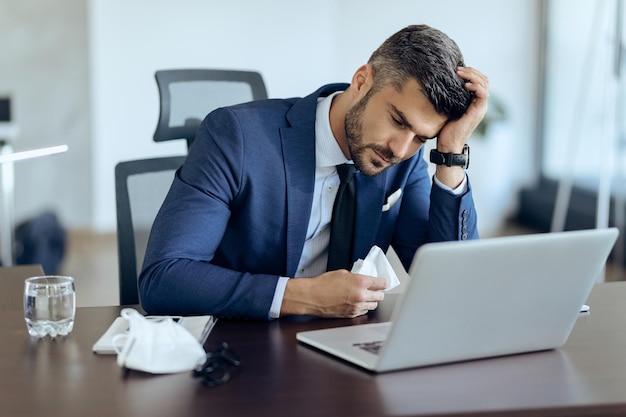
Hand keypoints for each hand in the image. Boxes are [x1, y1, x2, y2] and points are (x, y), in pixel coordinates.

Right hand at [281, 270, 386, 317]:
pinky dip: (363, 307)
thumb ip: (356, 277)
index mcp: (360, 282)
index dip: (383, 282)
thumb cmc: (322, 284)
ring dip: (371, 301)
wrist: (311, 297)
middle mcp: (360, 296)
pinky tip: (357, 302)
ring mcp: (356, 307)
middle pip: (380, 296)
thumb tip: (364, 280)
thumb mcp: (342, 273)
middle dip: (378, 292)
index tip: (383, 282)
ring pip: (373, 305)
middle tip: (374, 289)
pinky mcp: (351, 315)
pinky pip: (363, 312)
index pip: (382, 283)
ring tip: (364, 296)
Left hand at [435, 66, 488, 187]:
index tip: (456, 69)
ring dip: (473, 75)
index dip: (470, 73)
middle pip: (484, 79)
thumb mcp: (447, 109)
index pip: (479, 81)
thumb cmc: (445, 129)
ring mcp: (480, 107)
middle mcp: (480, 104)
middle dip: (472, 71)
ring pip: (484, 84)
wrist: (447, 145)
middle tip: (458, 69)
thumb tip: (440, 85)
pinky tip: (465, 84)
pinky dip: (475, 86)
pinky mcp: (478, 111)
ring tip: (460, 73)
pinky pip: (483, 93)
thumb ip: (450, 98)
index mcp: (474, 102)